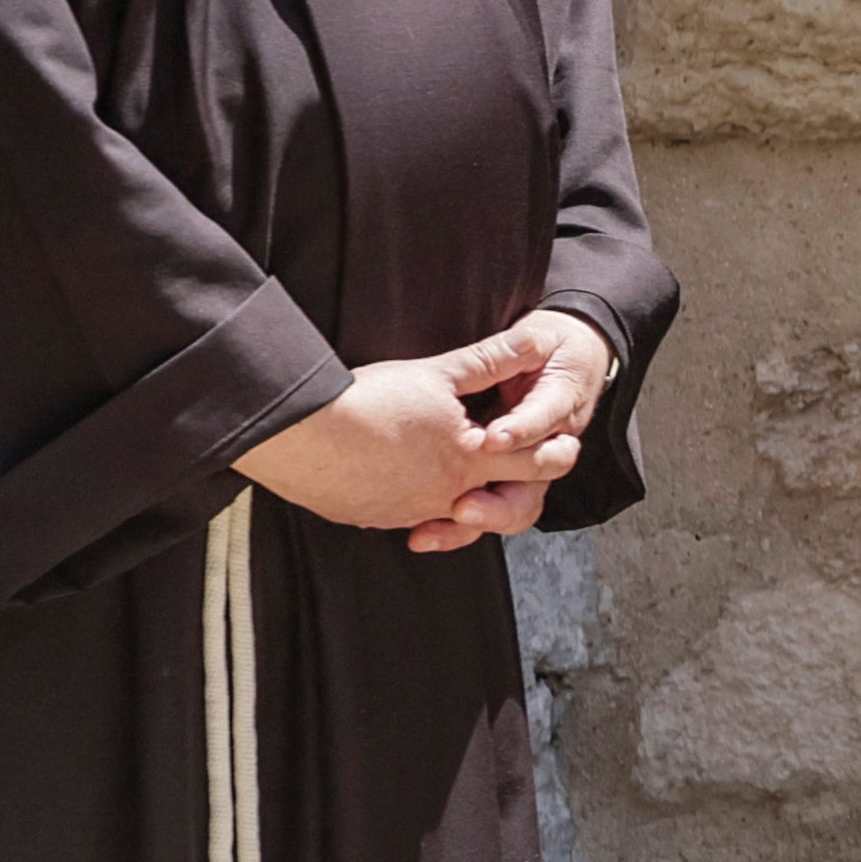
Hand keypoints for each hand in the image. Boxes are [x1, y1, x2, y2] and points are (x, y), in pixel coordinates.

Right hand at [236, 330, 597, 544]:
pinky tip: (400, 478)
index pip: (535, 463)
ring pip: (453, 514)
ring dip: (463, 496)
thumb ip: (490, 361)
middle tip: (521, 465)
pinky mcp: (373, 518)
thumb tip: (535, 343)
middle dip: (518, 484)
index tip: (564, 443)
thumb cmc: (366, 402)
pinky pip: (407, 516)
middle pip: (503, 502)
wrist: (296, 435)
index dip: (554, 451)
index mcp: (470, 458)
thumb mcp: (436, 374)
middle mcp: (445, 495)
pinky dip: (413, 500)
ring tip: (455, 469)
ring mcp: (408, 512)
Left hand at [418, 310, 619, 551]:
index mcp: (557, 412)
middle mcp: (542, 450)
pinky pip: (479, 512)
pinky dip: (451, 527)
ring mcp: (520, 471)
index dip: (520, 433)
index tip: (492, 439)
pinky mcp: (493, 480)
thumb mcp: (540, 339)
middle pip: (530, 491)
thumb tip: (526, 344)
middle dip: (498, 505)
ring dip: (473, 524)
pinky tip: (421, 532)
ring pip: (508, 510)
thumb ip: (523, 346)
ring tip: (438, 526)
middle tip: (464, 506)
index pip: (544, 425)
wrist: (564, 361)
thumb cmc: (552, 352)